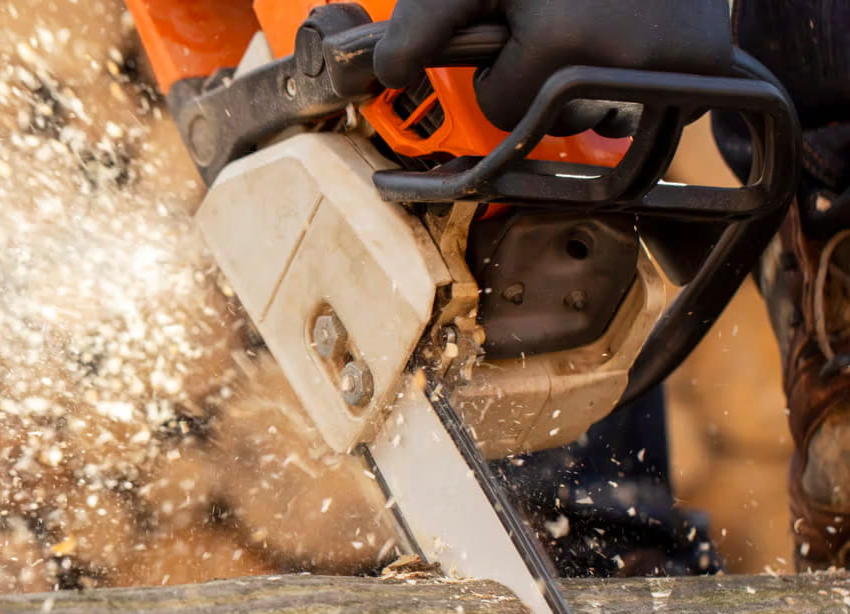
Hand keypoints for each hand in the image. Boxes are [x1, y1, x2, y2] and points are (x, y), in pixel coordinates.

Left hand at [374, 0, 732, 132]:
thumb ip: (424, 19)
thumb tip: (388, 74)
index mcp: (564, 46)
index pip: (503, 107)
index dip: (500, 66)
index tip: (519, 20)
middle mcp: (627, 66)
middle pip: (550, 120)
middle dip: (542, 76)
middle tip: (562, 12)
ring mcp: (677, 69)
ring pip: (599, 116)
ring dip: (588, 80)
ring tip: (599, 17)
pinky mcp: (707, 66)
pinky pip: (653, 108)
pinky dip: (638, 81)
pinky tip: (634, 34)